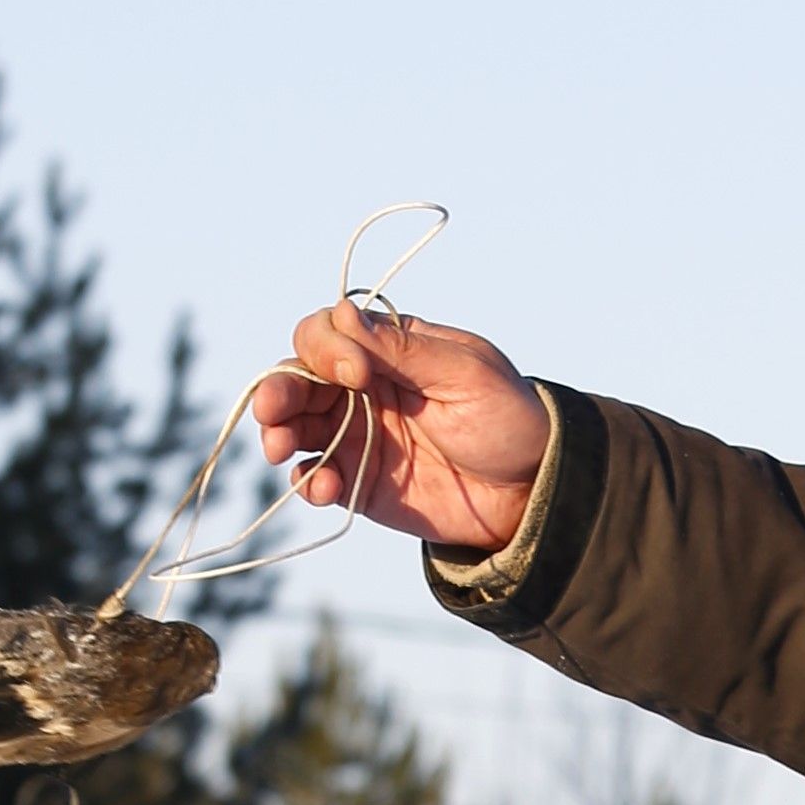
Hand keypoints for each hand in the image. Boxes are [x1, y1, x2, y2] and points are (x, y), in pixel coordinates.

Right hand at [257, 305, 553, 555]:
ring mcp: (357, 435)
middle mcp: (361, 387)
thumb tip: (341, 313)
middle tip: (273, 412)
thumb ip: (401, 349)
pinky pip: (317, 477)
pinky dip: (309, 482)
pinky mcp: (359, 482)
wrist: (531, 491)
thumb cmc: (507, 419)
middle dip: (278, 391)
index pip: (327, 334)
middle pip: (298, 379)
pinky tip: (323, 489)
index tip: (357, 374)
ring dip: (279, 434)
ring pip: (296, 427)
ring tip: (281, 449)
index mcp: (386, 348)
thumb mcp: (464, 373)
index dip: (326, 349)